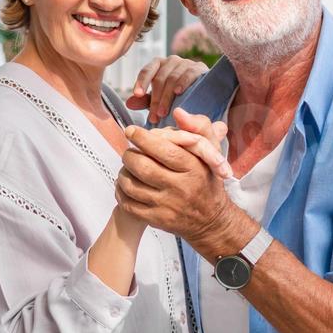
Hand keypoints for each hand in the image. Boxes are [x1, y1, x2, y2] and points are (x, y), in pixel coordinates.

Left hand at [117, 109, 244, 246]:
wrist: (211, 220)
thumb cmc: (206, 180)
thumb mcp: (211, 153)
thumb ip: (198, 128)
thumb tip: (179, 112)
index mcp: (194, 168)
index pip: (163, 150)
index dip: (142, 138)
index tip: (131, 130)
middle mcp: (181, 188)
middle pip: (143, 167)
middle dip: (129, 155)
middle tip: (129, 151)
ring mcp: (168, 206)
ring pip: (132, 186)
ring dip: (123, 173)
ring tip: (127, 168)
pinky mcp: (157, 220)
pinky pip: (129, 205)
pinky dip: (121, 192)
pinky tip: (125, 185)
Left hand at [125, 56, 209, 124]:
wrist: (203, 96)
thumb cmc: (177, 97)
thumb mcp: (159, 100)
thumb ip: (145, 101)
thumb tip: (129, 103)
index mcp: (159, 65)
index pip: (147, 70)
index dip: (141, 82)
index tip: (137, 94)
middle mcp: (171, 61)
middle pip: (160, 78)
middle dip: (155, 99)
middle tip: (154, 116)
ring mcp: (186, 63)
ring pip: (172, 77)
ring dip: (167, 97)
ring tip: (164, 113)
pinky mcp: (199, 68)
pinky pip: (189, 73)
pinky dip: (183, 82)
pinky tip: (178, 92)